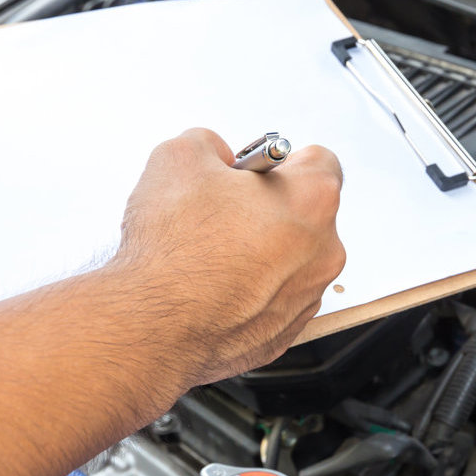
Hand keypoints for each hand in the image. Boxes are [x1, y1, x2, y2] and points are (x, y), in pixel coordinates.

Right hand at [106, 128, 345, 391]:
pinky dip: (249, 291)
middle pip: (304, 213)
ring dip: (259, 252)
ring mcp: (307, 295)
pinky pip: (272, 298)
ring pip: (288, 259)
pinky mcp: (285, 331)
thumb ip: (210, 143)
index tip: (249, 172)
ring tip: (210, 255)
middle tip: (220, 212)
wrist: (152, 326)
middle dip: (266, 208)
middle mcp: (323, 250)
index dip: (275, 161)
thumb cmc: (173, 252)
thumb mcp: (179, 156)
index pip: (318, 160)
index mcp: (312, 199)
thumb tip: (213, 154)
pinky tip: (212, 288)